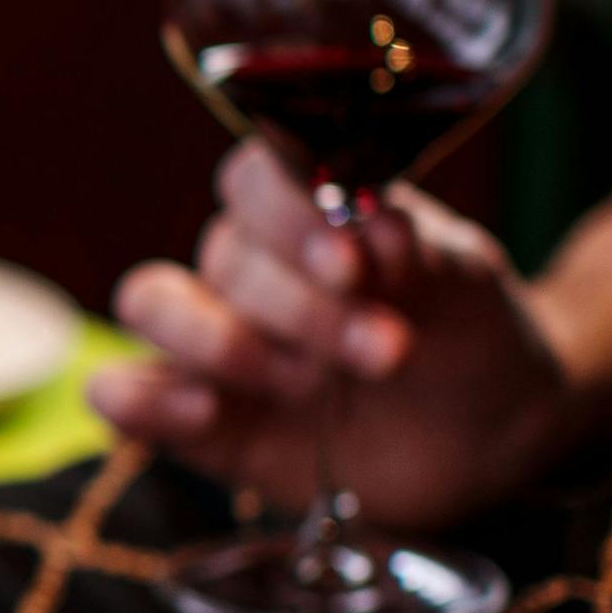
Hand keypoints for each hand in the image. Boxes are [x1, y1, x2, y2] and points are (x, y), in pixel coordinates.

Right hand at [89, 140, 579, 529]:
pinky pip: (124, 395)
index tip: (352, 265)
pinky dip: (141, 401)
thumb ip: (414, 256)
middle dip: (301, 307)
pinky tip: (204, 412)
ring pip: (151, 303)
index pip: (253, 179)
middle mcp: (248, 269)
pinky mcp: (197, 421)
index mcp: (306, 216)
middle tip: (383, 350)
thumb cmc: (468, 334)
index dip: (287, 214)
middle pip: (222, 255)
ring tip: (305, 386)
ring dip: (222, 342)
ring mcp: (215, 343)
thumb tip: (369, 228)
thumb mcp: (464, 285)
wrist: (487, 432)